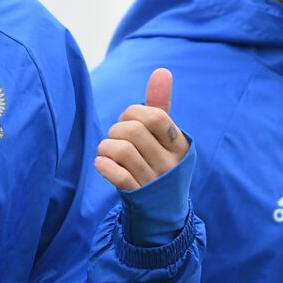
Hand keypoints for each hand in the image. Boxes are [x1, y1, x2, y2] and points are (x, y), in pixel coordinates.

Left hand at [94, 68, 189, 190]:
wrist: (162, 211)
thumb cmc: (160, 162)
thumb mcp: (166, 137)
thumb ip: (160, 104)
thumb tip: (162, 71)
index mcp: (180, 145)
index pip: (156, 117)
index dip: (134, 112)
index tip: (129, 120)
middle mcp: (170, 164)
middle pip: (134, 132)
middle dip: (116, 129)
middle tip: (116, 137)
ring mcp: (153, 182)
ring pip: (121, 151)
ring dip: (106, 147)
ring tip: (108, 151)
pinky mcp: (137, 197)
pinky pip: (117, 176)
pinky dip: (104, 165)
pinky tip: (102, 163)